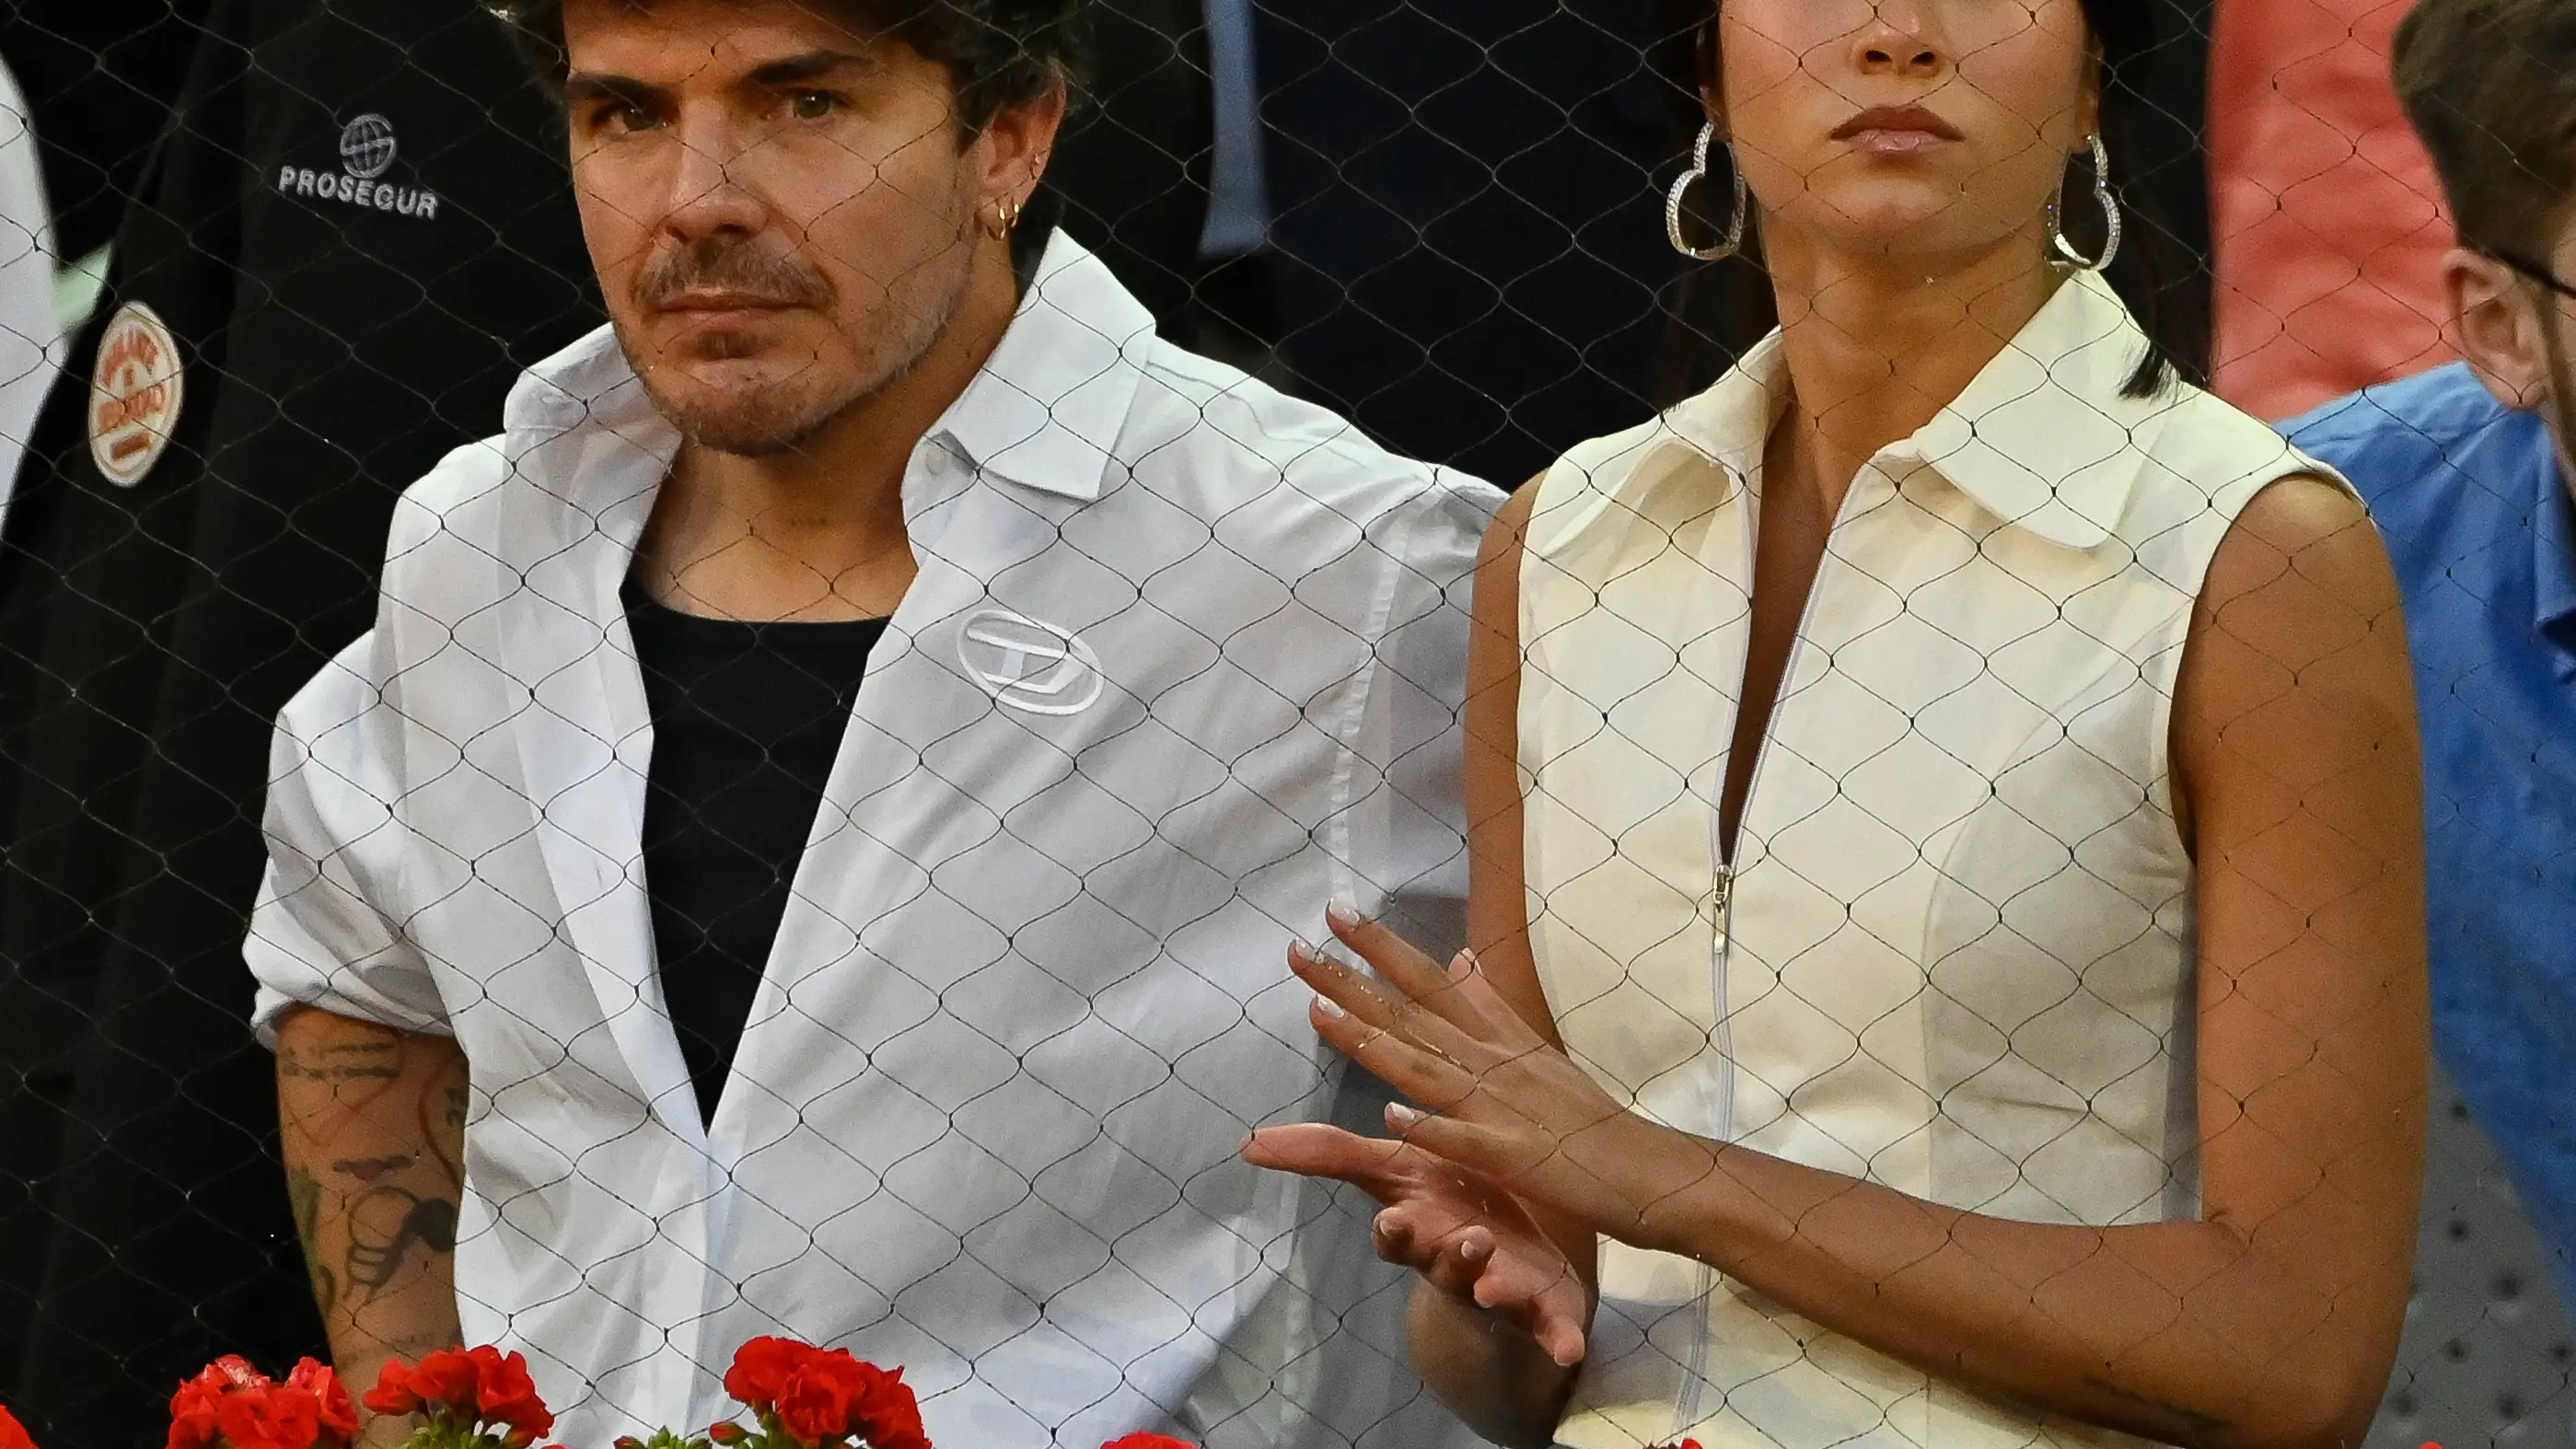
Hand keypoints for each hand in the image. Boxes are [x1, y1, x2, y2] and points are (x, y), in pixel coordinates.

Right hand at [1241, 1123, 1589, 1365]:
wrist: (1502, 1265)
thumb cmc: (1443, 1207)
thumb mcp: (1392, 1174)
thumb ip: (1329, 1155)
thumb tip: (1248, 1143)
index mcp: (1421, 1231)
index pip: (1396, 1235)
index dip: (1393, 1232)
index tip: (1392, 1223)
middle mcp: (1455, 1265)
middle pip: (1446, 1267)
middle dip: (1453, 1259)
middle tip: (1467, 1243)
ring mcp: (1499, 1292)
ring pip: (1495, 1295)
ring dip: (1498, 1291)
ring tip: (1501, 1286)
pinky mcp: (1542, 1315)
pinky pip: (1552, 1333)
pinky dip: (1561, 1340)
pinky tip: (1571, 1349)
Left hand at [1290, 905, 1716, 1246]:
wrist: (1654, 1170)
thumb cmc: (1591, 1119)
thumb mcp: (1539, 1052)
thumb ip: (1493, 1008)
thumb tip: (1460, 957)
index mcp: (1498, 1040)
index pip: (1430, 982)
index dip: (1381, 949)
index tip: (1335, 913)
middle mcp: (1496, 1063)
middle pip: (1415, 1016)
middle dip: (1355, 981)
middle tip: (1298, 948)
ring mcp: (1505, 1108)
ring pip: (1428, 1069)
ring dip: (1375, 1042)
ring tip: (1320, 1014)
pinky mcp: (1518, 1157)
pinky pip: (1468, 1142)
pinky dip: (1433, 1128)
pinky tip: (1393, 1117)